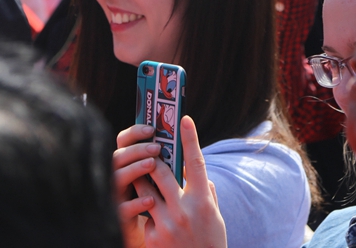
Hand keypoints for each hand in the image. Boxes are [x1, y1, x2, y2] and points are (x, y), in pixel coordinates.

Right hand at [113, 124, 160, 247]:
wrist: (162, 238)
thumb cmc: (167, 208)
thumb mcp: (168, 184)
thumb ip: (170, 169)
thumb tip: (183, 151)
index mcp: (131, 165)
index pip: (125, 142)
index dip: (135, 132)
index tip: (152, 128)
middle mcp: (121, 178)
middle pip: (118, 156)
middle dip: (137, 149)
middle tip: (156, 148)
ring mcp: (119, 197)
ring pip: (116, 177)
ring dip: (134, 169)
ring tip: (152, 164)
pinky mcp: (121, 219)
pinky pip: (122, 208)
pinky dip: (135, 202)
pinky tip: (151, 200)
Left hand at [126, 117, 227, 247]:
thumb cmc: (210, 242)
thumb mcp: (214, 215)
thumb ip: (204, 191)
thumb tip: (193, 171)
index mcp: (203, 201)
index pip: (196, 162)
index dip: (190, 138)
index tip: (184, 119)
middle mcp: (184, 210)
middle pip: (161, 172)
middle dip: (152, 158)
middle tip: (149, 148)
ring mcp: (167, 224)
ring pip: (145, 190)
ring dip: (142, 180)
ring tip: (141, 174)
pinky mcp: (153, 237)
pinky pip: (145, 214)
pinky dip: (147, 212)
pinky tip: (150, 216)